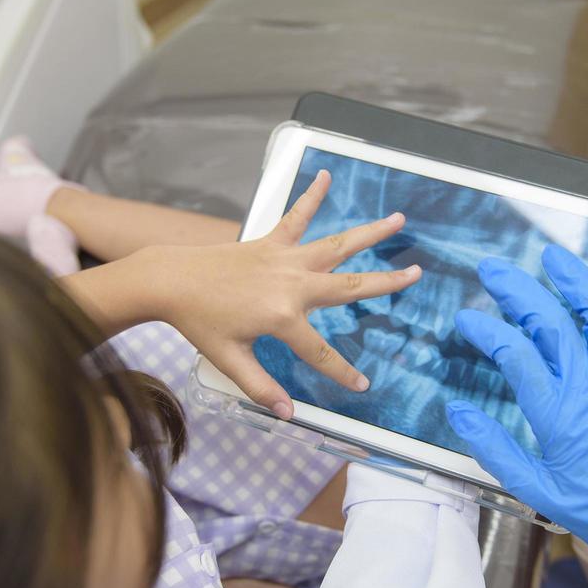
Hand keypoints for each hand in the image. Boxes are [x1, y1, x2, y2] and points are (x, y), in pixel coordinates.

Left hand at [149, 170, 421, 416]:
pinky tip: (325, 175)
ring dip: (369, 233)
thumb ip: (260, 386)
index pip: (321, 353)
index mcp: (283, 318)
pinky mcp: (270, 242)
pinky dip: (311, 196)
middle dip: (385, 284)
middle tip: (416, 274)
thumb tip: (286, 412)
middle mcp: (292, 285)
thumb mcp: (229, 360)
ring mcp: (284, 259)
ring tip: (398, 219)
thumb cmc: (199, 323)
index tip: (362, 385)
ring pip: (335, 245)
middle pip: (349, 287)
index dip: (342, 372)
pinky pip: (296, 217)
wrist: (171, 281)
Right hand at [444, 246, 587, 575]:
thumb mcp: (534, 488)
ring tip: (553, 256)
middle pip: (550, 324)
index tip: (466, 319)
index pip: (515, 355)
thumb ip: (495, 449)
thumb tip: (458, 412)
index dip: (487, 331)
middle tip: (493, 269)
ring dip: (576, 281)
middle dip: (518, 291)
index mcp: (557, 412)